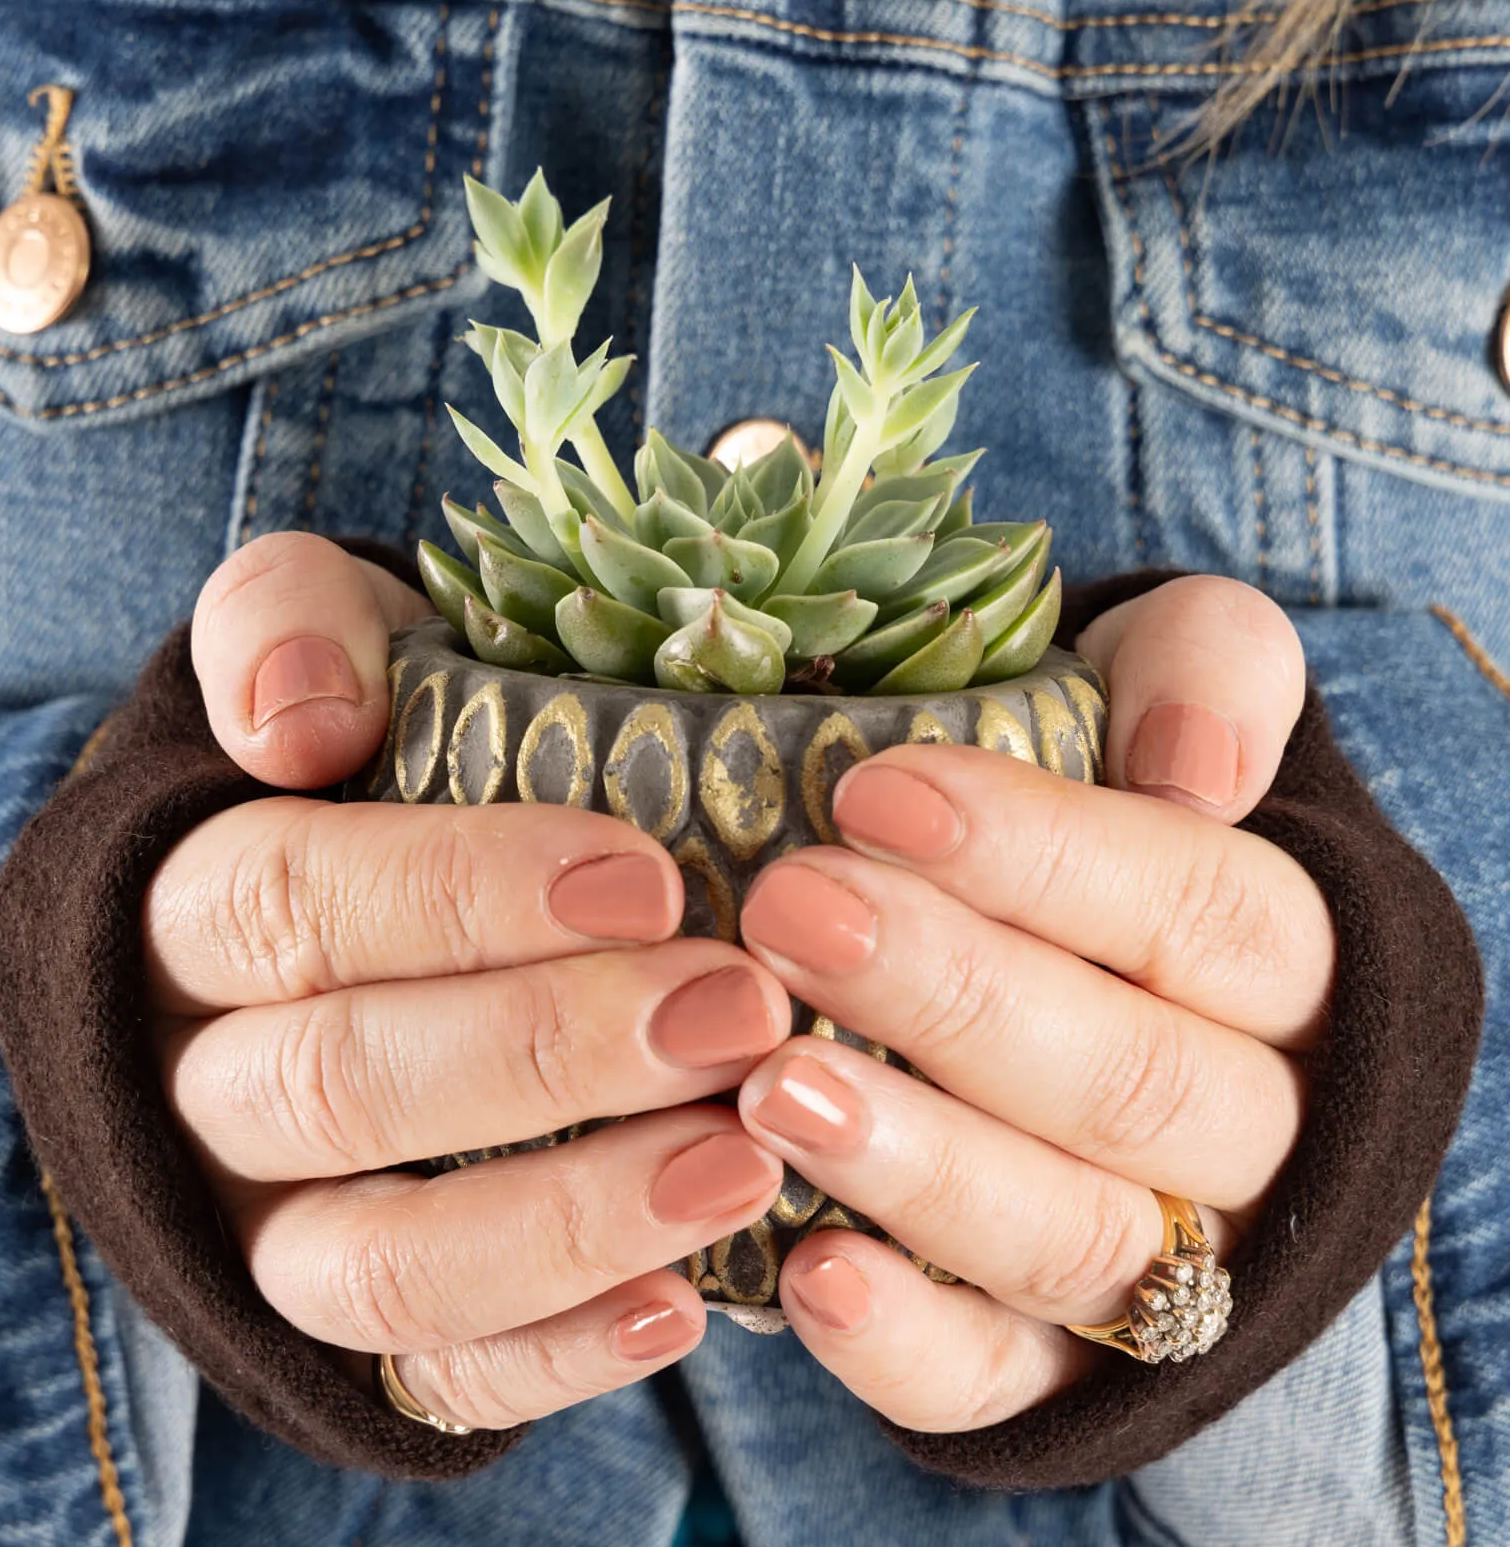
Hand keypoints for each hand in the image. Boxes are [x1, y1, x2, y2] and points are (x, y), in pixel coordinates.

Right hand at [145, 533, 788, 1430]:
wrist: (358, 898)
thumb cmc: (380, 752)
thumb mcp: (338, 642)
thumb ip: (289, 621)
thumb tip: (292, 721)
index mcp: (193, 909)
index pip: (286, 901)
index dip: (456, 892)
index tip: (644, 878)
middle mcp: (207, 1078)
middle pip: (338, 1085)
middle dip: (548, 1054)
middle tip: (741, 1012)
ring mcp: (270, 1219)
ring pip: (372, 1261)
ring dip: (567, 1218)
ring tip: (743, 1164)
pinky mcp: (350, 1317)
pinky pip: (426, 1369)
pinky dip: (551, 1353)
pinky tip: (683, 1305)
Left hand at [731, 576, 1327, 1429]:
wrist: (1106, 956)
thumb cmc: (1104, 806)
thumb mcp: (1165, 688)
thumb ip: (1205, 673)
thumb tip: (1200, 771)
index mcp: (1281, 961)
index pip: (1196, 910)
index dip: (1043, 857)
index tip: (875, 794)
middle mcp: (1247, 1124)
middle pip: (1129, 1080)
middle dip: (953, 996)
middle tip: (790, 912)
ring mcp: (1163, 1255)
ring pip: (1071, 1237)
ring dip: (921, 1167)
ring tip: (771, 1086)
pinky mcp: (1060, 1357)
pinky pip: (1005, 1381)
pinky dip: (913, 1346)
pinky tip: (808, 1278)